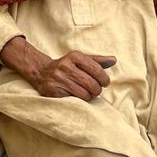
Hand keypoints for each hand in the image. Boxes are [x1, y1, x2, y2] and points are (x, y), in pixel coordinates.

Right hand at [0, 36, 115, 100]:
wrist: (41, 72)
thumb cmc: (66, 66)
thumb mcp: (80, 59)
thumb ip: (97, 61)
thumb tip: (114, 60)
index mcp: (74, 56)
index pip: (96, 69)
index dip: (104, 79)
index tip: (105, 83)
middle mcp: (66, 66)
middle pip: (92, 84)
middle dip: (97, 90)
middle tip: (96, 90)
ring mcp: (59, 78)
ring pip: (84, 94)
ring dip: (88, 96)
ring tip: (86, 93)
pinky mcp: (54, 90)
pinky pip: (73, 99)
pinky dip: (78, 100)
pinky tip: (75, 95)